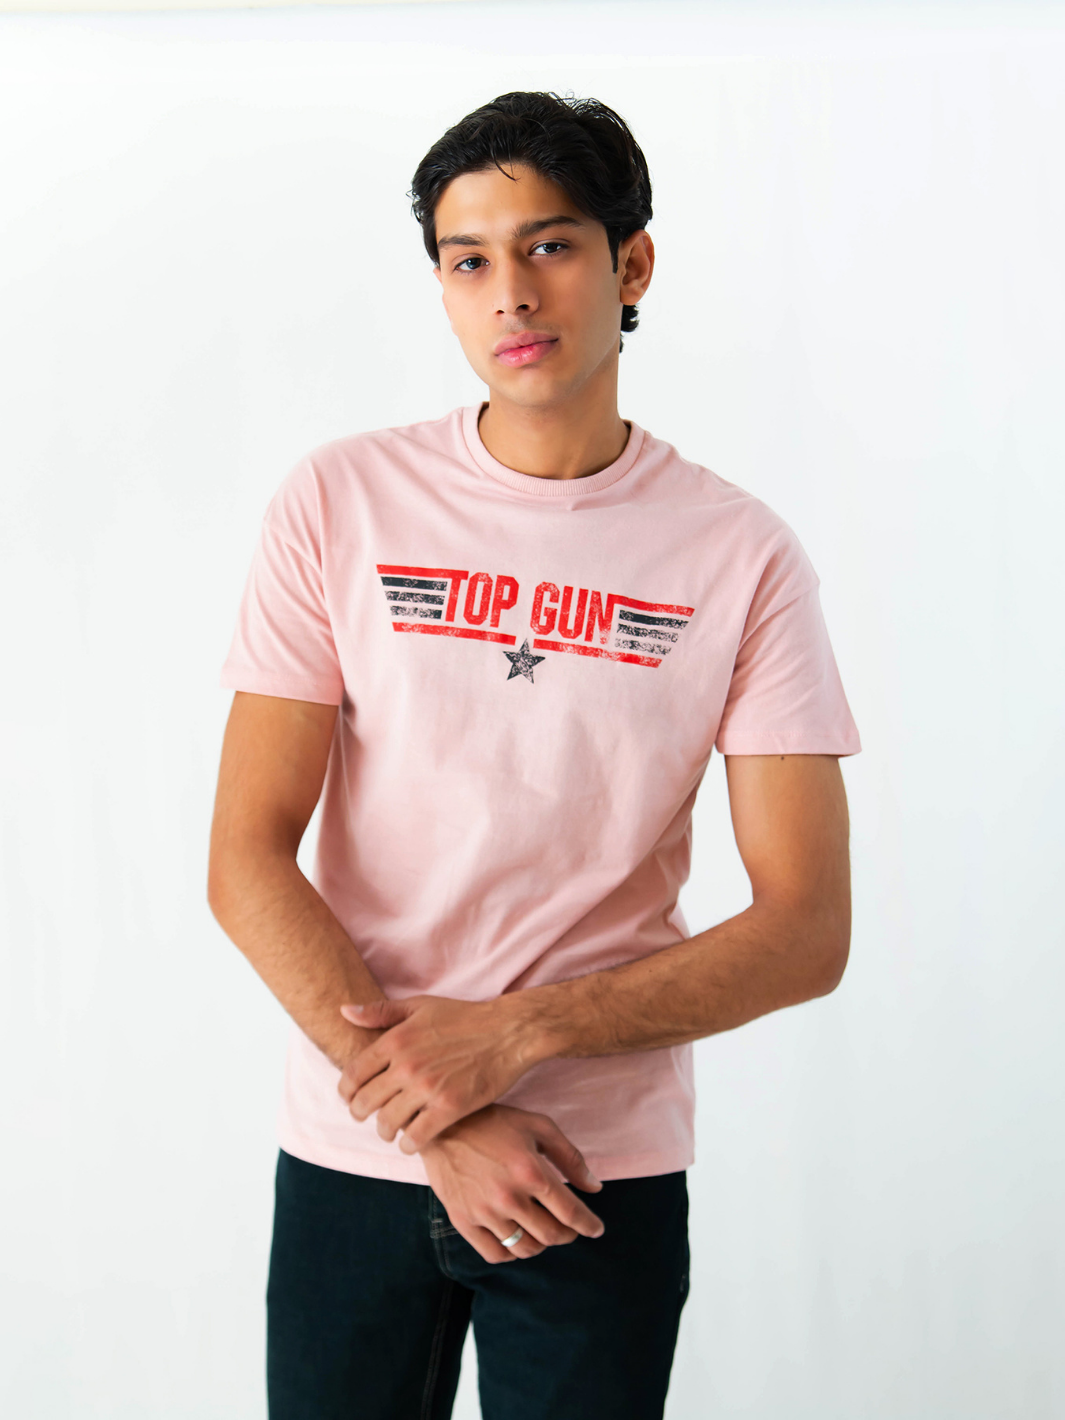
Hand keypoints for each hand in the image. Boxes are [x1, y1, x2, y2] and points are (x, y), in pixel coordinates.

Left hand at [338, 994, 547, 1152]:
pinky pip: (415, 1138)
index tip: (351, 1099)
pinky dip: (409, 1144)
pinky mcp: (449, 1107)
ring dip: (385, 1132)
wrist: (508, 1032)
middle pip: (364, 1103)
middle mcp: (406, 1065)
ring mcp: (428, 1088)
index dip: (346, 1092)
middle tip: (369, 1118)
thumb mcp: (420, 1006)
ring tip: (392, 1131)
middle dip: (361, 1115)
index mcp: (396, 1040)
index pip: (353, 1074)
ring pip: (387, 1123)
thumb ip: (380, 1012)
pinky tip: (413, 1141)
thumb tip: (344, 1011)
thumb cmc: (465, 1017)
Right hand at [420, 1103, 604, 1263]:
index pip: (570, 1212)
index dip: (589, 1225)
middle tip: (569, 1228)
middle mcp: (509, 1198)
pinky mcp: (463, 1221)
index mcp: (531, 1173)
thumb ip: (569, 1156)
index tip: (597, 1229)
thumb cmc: (494, 1122)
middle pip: (550, 1235)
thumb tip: (595, 1187)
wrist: (442, 1125)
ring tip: (542, 1231)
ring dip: (541, 1244)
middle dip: (567, 1235)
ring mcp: (484, 1213)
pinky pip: (495, 1254)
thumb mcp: (537, 1126)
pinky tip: (516, 1239)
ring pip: (525, 1248)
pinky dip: (511, 1253)